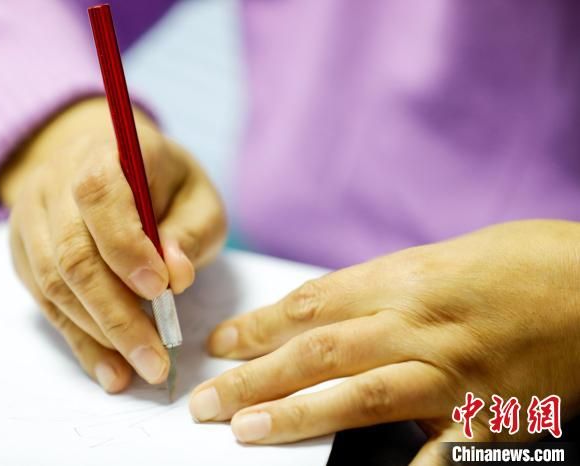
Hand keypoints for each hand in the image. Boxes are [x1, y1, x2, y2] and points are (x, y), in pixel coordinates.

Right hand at [0, 97, 225, 391]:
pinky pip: (46, 304)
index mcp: (102, 153)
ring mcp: (31, 219)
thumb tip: (176, 276)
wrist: (102, 164)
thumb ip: (191, 230)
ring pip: (54, 285)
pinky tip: (111, 370)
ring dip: (100, 334)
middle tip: (156, 357)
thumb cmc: (162, 183)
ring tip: (141, 367)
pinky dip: (82, 341)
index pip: (99, 195)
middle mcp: (54, 182)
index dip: (126, 245)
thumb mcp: (196, 195)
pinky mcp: (24, 253)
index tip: (160, 289)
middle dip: (117, 313)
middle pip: (72, 253)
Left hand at [190, 221, 579, 463]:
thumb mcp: (437, 260)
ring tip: (245, 429)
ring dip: (295, 413)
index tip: (219, 346)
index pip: (310, 305)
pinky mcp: (490, 414)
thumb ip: (380, 290)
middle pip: (317, 351)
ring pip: (357, 393)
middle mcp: (417, 323)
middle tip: (207, 400)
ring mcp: (452, 371)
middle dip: (254, 376)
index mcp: (402, 279)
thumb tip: (322, 317)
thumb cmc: (516, 263)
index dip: (257, 327)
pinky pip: (437, 450)